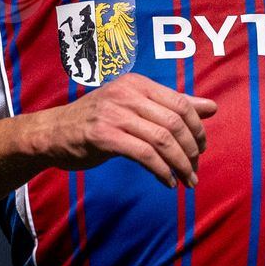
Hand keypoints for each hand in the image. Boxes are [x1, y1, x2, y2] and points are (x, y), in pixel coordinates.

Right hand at [24, 73, 218, 188]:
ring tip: (187, 181)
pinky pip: (144, 155)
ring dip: (180, 165)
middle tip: (195, 169)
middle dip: (191, 150)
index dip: (197, 129)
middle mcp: (127, 94)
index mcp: (137, 83)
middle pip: (175, 123)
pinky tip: (167, 182)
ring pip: (162, 140)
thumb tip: (212, 107)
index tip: (201, 149)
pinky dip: (161, 171)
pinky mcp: (104, 136)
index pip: (181, 103)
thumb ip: (172, 106)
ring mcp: (114, 114)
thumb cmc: (96, 120)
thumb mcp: (134, 106)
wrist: (52, 132)